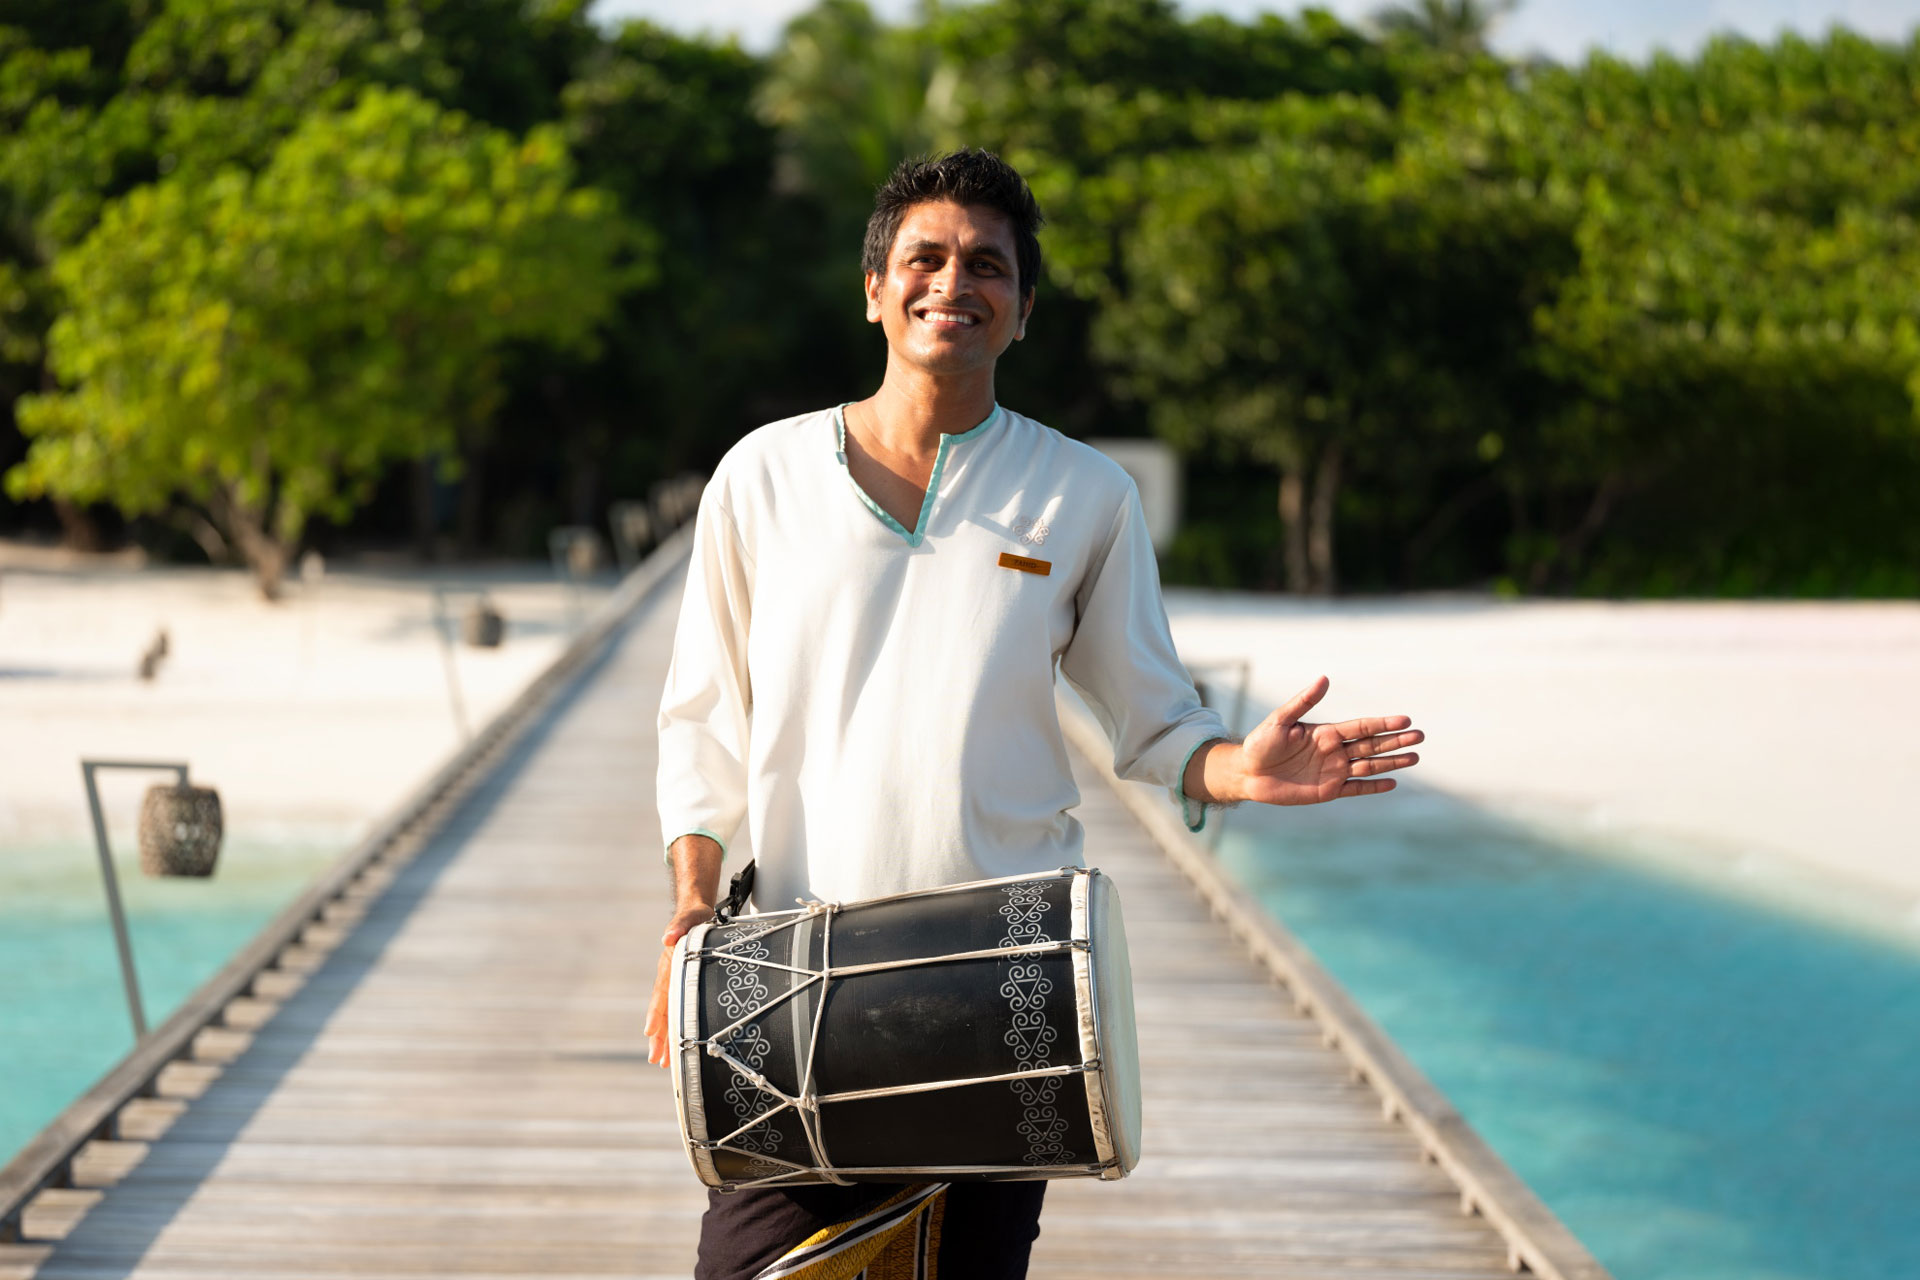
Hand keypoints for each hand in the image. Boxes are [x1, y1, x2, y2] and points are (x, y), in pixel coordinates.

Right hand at [646, 904, 713, 1067]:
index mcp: (670, 965)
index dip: (657, 1013)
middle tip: (656, 1060)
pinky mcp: (683, 986)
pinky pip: (678, 1011)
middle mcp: (669, 977)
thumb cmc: (695, 917)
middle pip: (662, 1011)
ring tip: (662, 1063)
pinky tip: (678, 1047)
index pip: (661, 993)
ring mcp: (675, 983)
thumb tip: (668, 937)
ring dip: (666, 1039)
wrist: (696, 914)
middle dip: (659, 1037)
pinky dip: (676, 1029)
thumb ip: (681, 924)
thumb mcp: (691, 917)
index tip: (651, 1031)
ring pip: (669, 1015)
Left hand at [1227, 676, 1421, 806]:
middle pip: (1371, 745)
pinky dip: (1373, 786)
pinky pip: (1355, 788)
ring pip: (1369, 765)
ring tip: (1415, 757)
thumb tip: (1325, 678)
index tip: (1405, 719)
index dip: (1383, 723)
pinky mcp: (1328, 791)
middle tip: (1420, 736)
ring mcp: (1333, 771)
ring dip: (1392, 762)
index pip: (1361, 726)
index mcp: (1325, 732)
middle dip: (1395, 741)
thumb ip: (1303, 702)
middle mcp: (1334, 750)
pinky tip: (1392, 782)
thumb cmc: (1260, 743)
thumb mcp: (1280, 720)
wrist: (1246, 772)